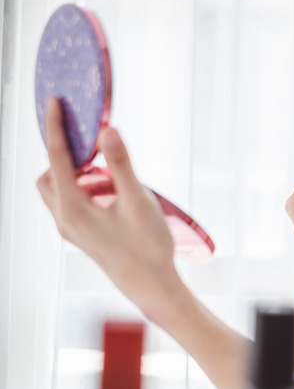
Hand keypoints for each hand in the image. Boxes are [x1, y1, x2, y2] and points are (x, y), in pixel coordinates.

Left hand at [36, 97, 178, 316]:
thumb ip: (121, 164)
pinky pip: (72, 203)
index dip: (56, 127)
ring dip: (78, 175)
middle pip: (49, 175)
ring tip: (112, 174)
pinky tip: (115, 192)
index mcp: (72, 208)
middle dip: (65, 156)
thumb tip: (107, 130)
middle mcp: (64, 219)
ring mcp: (71, 230)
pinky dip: (86, 189)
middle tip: (93, 145)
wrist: (151, 285)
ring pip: (60, 191)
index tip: (55, 103)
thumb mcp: (137, 200)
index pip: (56, 157)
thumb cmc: (147, 247)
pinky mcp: (83, 235)